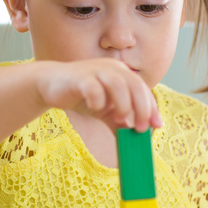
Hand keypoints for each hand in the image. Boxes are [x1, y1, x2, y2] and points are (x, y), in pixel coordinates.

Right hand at [36, 58, 162, 132]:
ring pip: (118, 84)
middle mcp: (111, 68)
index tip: (156, 126)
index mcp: (121, 73)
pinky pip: (93, 87)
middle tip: (140, 128)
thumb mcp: (104, 110)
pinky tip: (95, 108)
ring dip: (123, 104)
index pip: (143, 89)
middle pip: (135, 85)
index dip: (151, 108)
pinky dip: (98, 100)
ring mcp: (95, 70)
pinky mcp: (79, 78)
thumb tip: (135, 139)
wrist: (51, 85)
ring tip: (118, 119)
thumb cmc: (82, 96)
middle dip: (141, 108)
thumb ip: (119, 122)